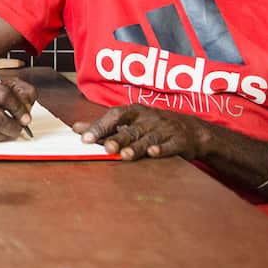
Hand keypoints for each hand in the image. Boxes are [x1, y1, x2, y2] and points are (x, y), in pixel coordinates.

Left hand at [73, 104, 206, 160]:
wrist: (192, 130)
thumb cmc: (154, 125)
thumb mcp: (129, 121)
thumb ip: (103, 126)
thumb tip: (76, 128)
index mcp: (134, 112)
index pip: (114, 116)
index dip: (100, 126)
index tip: (85, 138)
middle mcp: (149, 119)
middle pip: (131, 129)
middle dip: (118, 138)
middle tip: (106, 148)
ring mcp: (165, 129)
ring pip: (148, 139)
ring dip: (136, 147)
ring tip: (125, 155)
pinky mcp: (179, 141)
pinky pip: (170, 145)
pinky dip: (162, 149)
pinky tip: (153, 154)